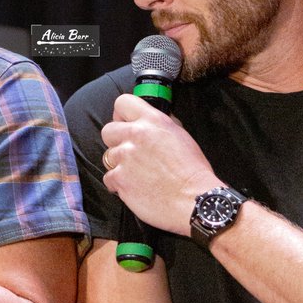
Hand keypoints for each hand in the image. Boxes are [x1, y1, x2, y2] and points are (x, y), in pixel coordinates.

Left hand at [100, 93, 217, 233]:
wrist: (194, 200)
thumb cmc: (193, 171)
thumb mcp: (181, 136)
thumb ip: (161, 125)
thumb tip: (149, 121)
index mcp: (153, 121)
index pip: (122, 103)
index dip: (121, 115)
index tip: (125, 124)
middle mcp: (136, 135)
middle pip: (108, 130)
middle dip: (116, 141)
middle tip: (129, 152)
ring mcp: (125, 158)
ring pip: (107, 156)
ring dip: (118, 164)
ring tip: (135, 173)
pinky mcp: (119, 179)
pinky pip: (108, 178)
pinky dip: (118, 184)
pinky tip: (134, 187)